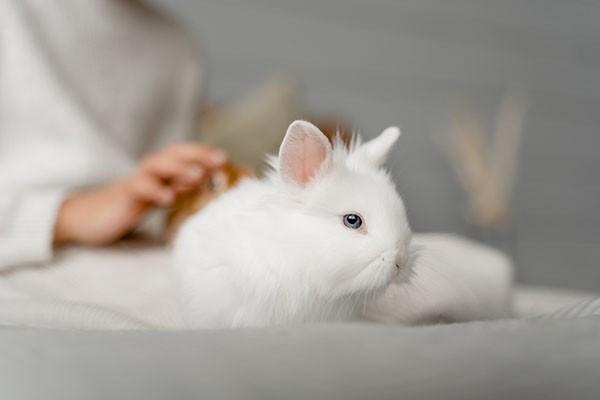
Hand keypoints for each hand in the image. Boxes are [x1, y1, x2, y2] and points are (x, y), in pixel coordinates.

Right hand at [53, 143, 226, 245]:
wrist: (88, 217)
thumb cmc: (130, 206)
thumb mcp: (160, 196)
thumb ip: (181, 188)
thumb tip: (213, 185)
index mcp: (161, 171)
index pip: (185, 154)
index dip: (204, 153)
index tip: (227, 159)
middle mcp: (150, 172)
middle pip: (174, 154)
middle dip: (198, 154)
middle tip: (220, 160)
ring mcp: (136, 182)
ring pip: (157, 166)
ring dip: (179, 169)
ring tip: (198, 177)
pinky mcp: (124, 197)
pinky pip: (139, 188)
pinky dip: (155, 191)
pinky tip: (169, 199)